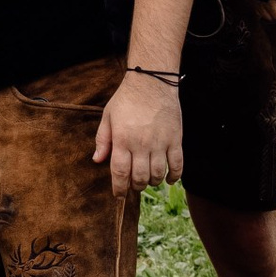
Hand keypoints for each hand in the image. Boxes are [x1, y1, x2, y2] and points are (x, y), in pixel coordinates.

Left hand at [96, 71, 183, 191]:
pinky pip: (177, 165)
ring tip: (148, 180)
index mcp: (122, 139)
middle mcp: (141, 144)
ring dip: (152, 182)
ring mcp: (160, 143)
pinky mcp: (175, 139)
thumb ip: (103, 140)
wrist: (151, 81)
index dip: (119, 189)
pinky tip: (168, 180)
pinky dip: (174, 177)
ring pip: (157, 175)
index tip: (119, 195)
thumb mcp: (108, 116)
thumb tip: (97, 160)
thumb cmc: (126, 99)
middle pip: (140, 178)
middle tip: (134, 186)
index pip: (120, 173)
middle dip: (136, 187)